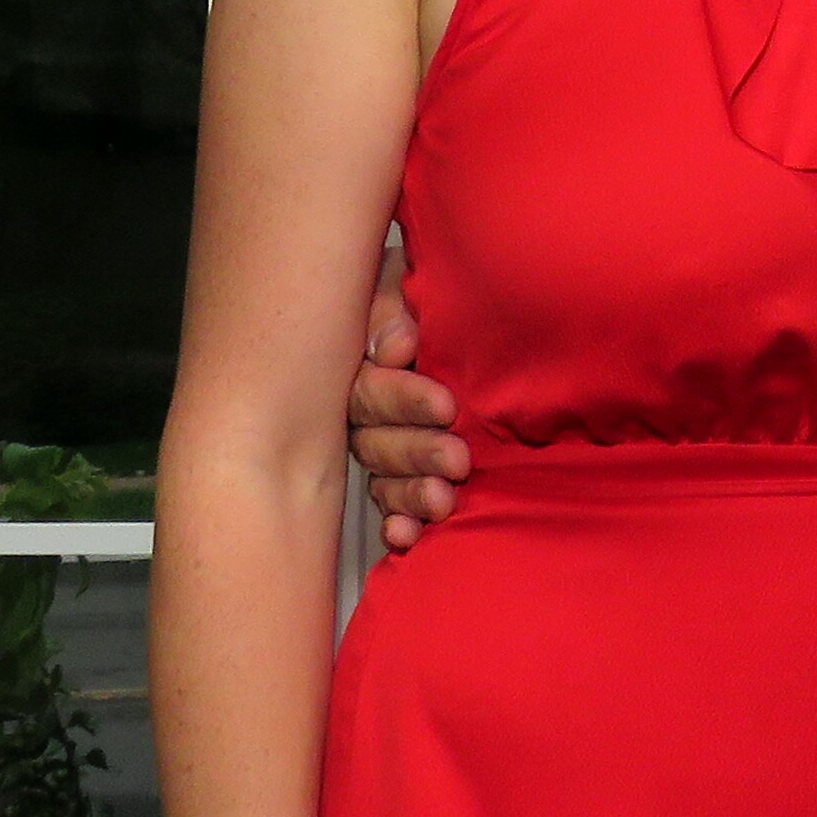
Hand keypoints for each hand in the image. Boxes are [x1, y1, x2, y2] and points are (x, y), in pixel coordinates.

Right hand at [345, 237, 463, 552]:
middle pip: (376, 442)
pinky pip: (390, 505)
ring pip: (384, 477)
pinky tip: (407, 536)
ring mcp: (383, 445)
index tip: (447, 406)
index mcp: (359, 362)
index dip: (404, 400)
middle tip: (457, 458)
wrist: (454, 306)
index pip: (370, 390)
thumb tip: (397, 348)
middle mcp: (365, 410)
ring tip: (443, 500)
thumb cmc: (425, 289)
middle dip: (417, 452)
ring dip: (409, 493)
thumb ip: (392, 308)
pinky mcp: (404, 475)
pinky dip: (398, 520)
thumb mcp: (402, 280)